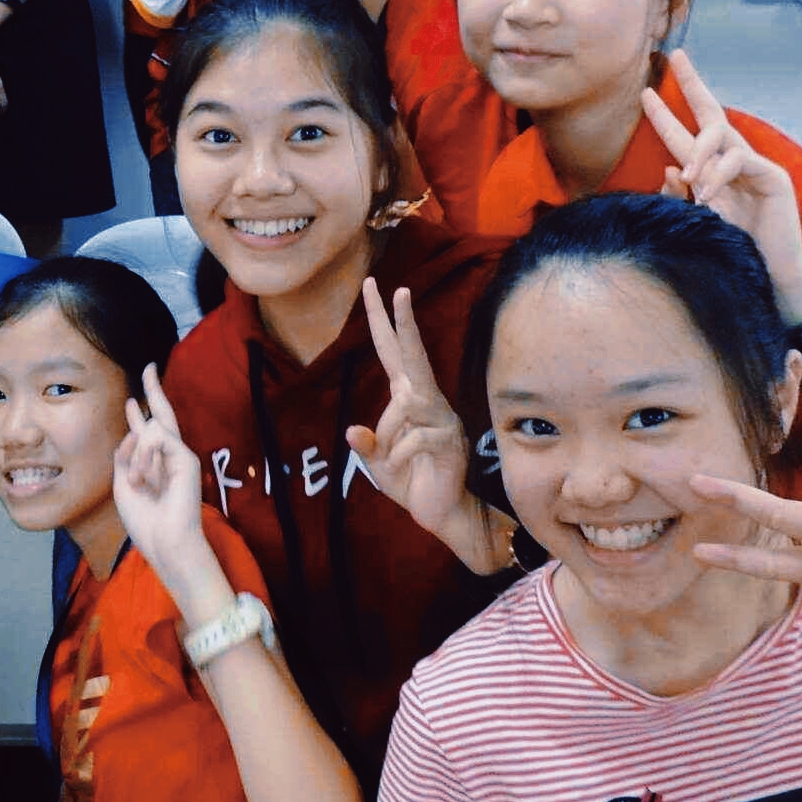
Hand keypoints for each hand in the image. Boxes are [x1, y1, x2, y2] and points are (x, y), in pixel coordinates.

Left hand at [113, 366, 221, 599]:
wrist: (165, 543)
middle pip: (163, 415)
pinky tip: (144, 479)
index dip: (138, 414)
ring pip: (151, 430)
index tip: (133, 400)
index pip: (147, 432)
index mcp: (154, 465)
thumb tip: (133, 431)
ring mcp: (180, 456)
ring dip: (137, 455)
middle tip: (150, 367)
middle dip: (155, 389)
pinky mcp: (187, 459)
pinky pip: (158, 439)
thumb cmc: (145, 521)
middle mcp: (169, 457)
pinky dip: (145, 458)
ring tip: (137, 483)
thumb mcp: (122, 484)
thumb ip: (125, 456)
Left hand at [344, 280, 514, 573]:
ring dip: (388, 437)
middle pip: (414, 354)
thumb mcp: (378, 465)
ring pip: (404, 406)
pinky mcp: (448, 440)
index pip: (394, 352)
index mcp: (409, 400)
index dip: (384, 321)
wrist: (441, 515)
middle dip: (405, 321)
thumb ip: (366, 447)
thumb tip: (352, 431)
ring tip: (394, 461)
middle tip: (399, 288)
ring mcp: (442, 418)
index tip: (377, 285)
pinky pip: (410, 439)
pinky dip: (397, 458)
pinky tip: (407, 471)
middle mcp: (428, 402)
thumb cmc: (412, 484)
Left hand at [644, 50, 801, 318]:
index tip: (645, 92)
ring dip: (699, 153)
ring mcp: (756, 167)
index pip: (687, 135)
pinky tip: (706, 192)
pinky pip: (739, 161)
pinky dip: (718, 174)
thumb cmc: (731, 251)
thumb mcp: (694, 220)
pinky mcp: (774, 177)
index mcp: (711, 172)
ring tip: (690, 179)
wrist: (766, 279)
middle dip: (694, 85)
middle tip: (676, 59)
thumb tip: (668, 168)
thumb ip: (679, 196)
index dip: (667, 114)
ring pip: (722, 138)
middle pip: (712, 115)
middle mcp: (733, 163)